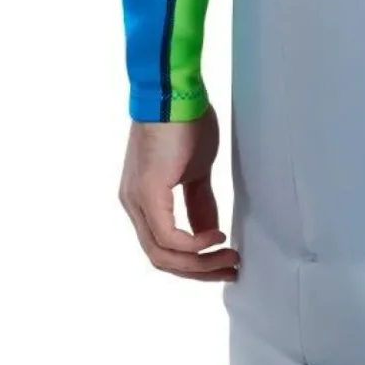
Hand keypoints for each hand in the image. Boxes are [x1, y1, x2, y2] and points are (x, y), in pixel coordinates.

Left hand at [119, 109, 238, 279]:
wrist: (175, 93)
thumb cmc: (185, 124)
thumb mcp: (196, 173)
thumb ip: (198, 205)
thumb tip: (208, 233)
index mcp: (142, 200)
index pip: (162, 249)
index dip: (193, 264)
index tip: (225, 263)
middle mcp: (133, 204)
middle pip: (160, 260)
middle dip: (199, 271)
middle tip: (231, 269)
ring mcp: (137, 200)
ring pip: (162, 255)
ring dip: (200, 264)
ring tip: (230, 257)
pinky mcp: (148, 192)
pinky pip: (169, 237)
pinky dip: (196, 245)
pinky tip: (217, 236)